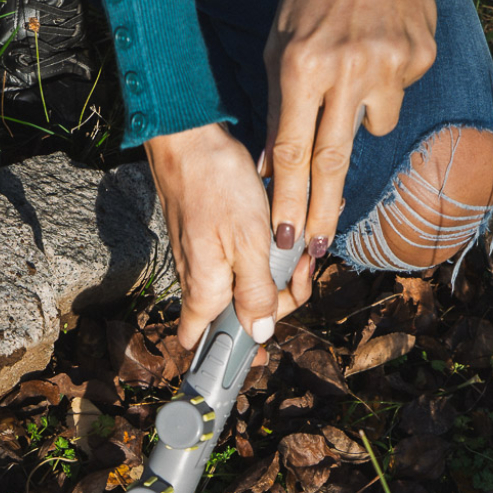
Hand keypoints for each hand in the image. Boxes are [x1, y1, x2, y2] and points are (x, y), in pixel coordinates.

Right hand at [144, 123, 312, 350]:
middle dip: (276, 303)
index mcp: (205, 293)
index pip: (205, 345)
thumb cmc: (217, 187)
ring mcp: (203, 263)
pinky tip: (285, 237)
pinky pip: (240, 264)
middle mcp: (199, 284)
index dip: (234, 353)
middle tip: (304, 271)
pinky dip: (265, 257)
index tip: (265, 351)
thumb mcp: (248, 243)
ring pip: (243, 289)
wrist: (188, 139)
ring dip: (276, 277)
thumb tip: (262, 333)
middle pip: (238, 317)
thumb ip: (256, 293)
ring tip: (303, 252)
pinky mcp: (210, 243)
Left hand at [263, 0, 437, 255]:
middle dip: (323, 211)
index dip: (289, 200)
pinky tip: (377, 52)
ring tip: (351, 74)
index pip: (292, 151)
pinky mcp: (418, 59)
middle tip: (318, 248)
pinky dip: (383, 87)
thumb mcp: (278, 43)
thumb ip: (278, 107)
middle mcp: (346, 69)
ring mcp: (388, 65)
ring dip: (358, 119)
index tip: (286, 236)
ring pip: (372, 128)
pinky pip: (396, 97)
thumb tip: (274, 167)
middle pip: (333, 161)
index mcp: (301, 65)